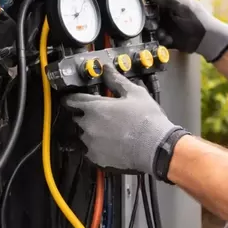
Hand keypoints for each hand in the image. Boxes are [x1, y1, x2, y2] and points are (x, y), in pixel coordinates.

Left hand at [62, 64, 188, 178]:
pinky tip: (111, 143)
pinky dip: (97, 146)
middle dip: (86, 115)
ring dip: (92, 131)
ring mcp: (91, 143)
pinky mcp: (97, 158)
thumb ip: (116, 80)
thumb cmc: (146, 119)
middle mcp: (88, 125)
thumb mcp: (134, 93)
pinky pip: (91, 150)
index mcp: (95, 107)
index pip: (72, 100)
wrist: (155, 147)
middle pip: (78, 118)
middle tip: (103, 115)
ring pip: (84, 134)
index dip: (71, 98)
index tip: (71, 99)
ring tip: (109, 131)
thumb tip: (106, 70)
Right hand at [142, 0, 227, 62]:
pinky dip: (160, 38)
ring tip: (162, 33)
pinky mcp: (164, 32)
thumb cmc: (199, 19)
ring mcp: (163, 20)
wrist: (206, 40)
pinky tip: (168, 39)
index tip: (141, 2)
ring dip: (154, 29)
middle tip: (153, 22)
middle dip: (147, 16)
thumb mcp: (184, 5)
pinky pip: (155, 34)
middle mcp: (164, 6)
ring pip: (149, 22)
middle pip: (146, 8)